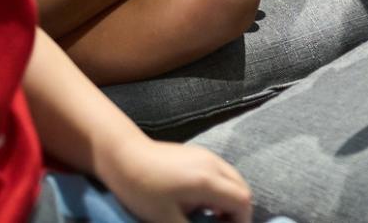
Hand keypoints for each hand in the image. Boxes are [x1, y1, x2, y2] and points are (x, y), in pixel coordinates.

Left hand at [97, 136, 250, 222]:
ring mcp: (207, 155)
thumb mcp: (167, 220)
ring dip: (229, 199)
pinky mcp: (199, 152)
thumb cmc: (144, 190)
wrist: (126, 156)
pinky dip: (221, 188)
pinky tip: (202, 200)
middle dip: (237, 210)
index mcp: (207, 181)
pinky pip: (222, 171)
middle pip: (242, 187)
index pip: (242, 200)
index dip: (241, 221)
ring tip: (212, 217)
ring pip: (232, 177)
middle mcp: (213, 164)